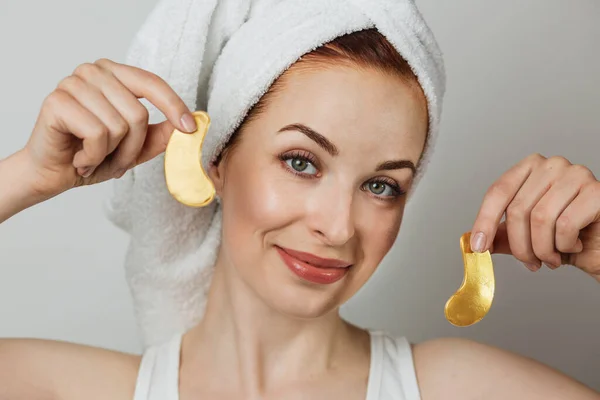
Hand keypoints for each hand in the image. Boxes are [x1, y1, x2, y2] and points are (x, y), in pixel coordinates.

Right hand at [22, 58, 196, 198]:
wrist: (53, 174)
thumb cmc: (92, 155)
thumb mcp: (136, 147)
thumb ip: (161, 134)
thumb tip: (190, 124)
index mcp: (114, 74)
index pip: (152, 83)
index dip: (174, 106)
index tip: (191, 127)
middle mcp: (94, 71)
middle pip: (138, 113)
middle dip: (132, 147)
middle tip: (114, 159)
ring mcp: (73, 83)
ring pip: (119, 126)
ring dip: (112, 154)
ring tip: (93, 157)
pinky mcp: (57, 101)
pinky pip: (97, 135)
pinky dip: (93, 156)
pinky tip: (80, 158)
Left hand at [470, 153, 599, 281]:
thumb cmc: (572, 237)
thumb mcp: (530, 236)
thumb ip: (504, 235)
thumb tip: (473, 240)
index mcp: (531, 168)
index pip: (498, 191)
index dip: (485, 221)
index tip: (478, 247)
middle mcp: (552, 165)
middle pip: (517, 208)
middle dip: (520, 245)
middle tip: (530, 263)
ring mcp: (576, 174)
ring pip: (540, 218)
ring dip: (543, 249)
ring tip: (552, 258)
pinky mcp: (597, 192)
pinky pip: (566, 224)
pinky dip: (565, 245)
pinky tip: (575, 246)